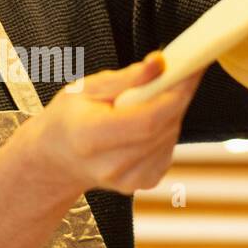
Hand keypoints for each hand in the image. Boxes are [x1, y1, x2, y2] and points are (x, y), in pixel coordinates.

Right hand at [24, 53, 206, 196]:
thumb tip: (160, 64)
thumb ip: (126, 78)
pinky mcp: (143, 183)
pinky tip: (146, 123)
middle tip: (177, 73)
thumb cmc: (69, 118)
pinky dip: (165, 130)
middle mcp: (110, 165)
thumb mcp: (86, 87)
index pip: (147, 120)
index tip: (188, 68)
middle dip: (176, 96)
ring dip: (171, 113)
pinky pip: (168, 149)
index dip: (173, 94)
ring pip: (170, 137)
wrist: (58, 157)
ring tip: (150, 100)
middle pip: (163, 128)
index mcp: (90, 137)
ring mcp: (128, 180)